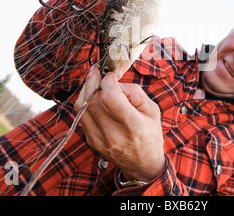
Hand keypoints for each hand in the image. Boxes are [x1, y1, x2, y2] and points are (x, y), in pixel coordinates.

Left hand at [75, 66, 165, 181]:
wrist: (142, 163)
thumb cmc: (149, 134)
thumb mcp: (152, 110)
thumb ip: (134, 92)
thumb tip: (115, 83)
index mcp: (133, 126)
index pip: (111, 98)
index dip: (108, 81)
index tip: (111, 75)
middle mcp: (114, 134)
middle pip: (92, 100)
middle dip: (93, 80)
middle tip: (97, 71)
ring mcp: (99, 139)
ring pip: (82, 107)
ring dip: (86, 90)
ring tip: (93, 81)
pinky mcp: (91, 141)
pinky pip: (82, 116)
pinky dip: (86, 102)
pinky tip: (94, 97)